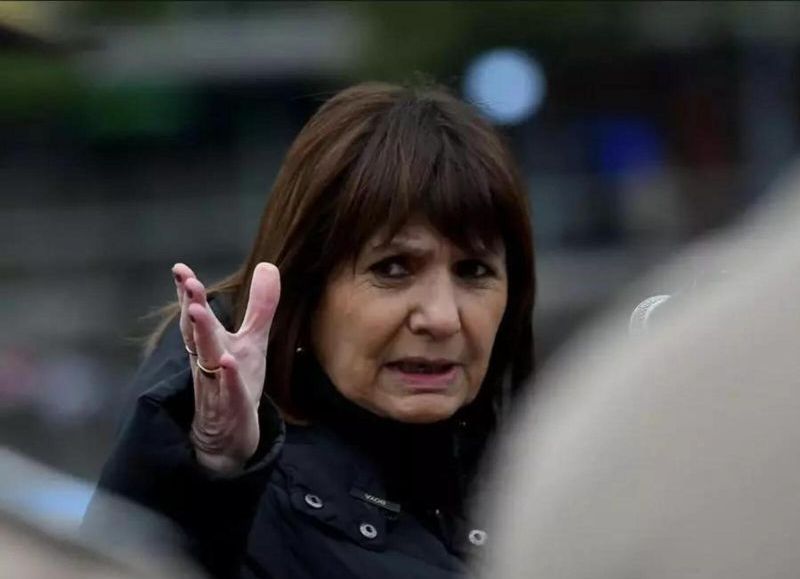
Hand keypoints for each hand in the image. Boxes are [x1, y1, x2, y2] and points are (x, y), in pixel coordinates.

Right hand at [172, 262, 280, 472]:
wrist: (227, 437)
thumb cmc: (236, 383)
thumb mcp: (252, 341)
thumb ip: (260, 306)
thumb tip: (266, 265)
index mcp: (210, 345)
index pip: (195, 316)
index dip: (188, 293)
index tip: (180, 268)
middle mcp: (208, 362)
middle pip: (196, 333)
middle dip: (192, 307)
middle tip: (188, 282)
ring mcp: (217, 386)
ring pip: (206, 359)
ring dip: (202, 335)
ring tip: (197, 311)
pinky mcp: (232, 408)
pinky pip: (228, 391)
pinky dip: (228, 377)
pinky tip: (228, 362)